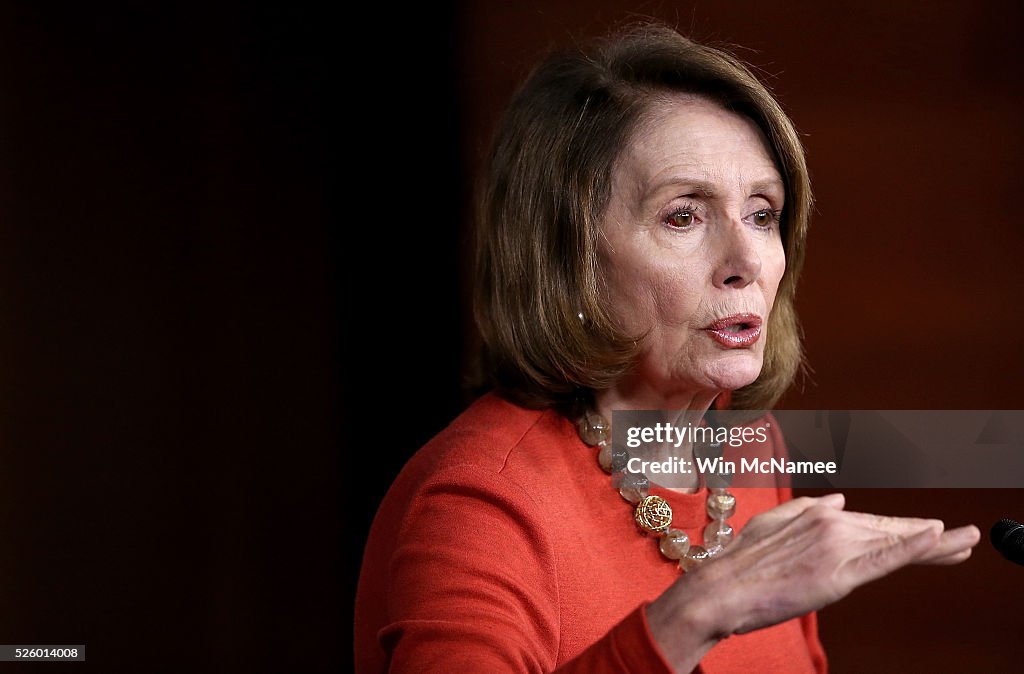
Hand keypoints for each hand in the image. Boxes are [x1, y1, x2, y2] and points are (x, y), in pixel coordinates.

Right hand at [646, 494, 980, 670]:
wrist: (722, 587)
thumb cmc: (741, 563)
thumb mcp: (772, 524)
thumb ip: (806, 511)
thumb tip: (838, 500)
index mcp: (816, 513)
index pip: (872, 522)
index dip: (906, 528)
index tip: (934, 531)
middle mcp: (831, 522)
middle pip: (891, 531)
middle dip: (932, 537)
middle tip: (967, 539)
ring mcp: (837, 546)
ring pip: (895, 544)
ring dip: (937, 545)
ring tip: (966, 544)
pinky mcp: (838, 572)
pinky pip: (884, 557)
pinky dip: (913, 546)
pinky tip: (939, 536)